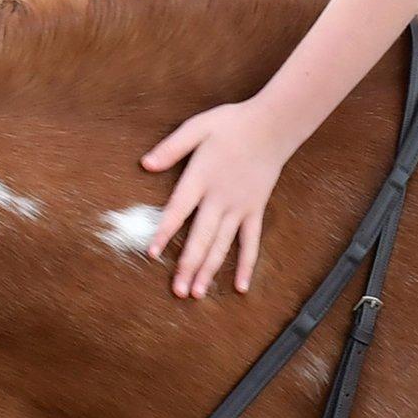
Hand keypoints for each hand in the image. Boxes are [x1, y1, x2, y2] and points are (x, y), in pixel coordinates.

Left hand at [140, 100, 289, 300]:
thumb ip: (171, 148)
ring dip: (210, 270)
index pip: (178, 210)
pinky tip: (240, 287)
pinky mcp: (255, 210)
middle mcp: (220, 198)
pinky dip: (247, 265)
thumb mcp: (197, 127)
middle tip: (177, 291)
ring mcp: (240, 207)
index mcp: (201, 178)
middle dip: (188, 265)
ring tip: (197, 294)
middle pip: (201, 237)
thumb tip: (145, 164)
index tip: (152, 254)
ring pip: (223, 245)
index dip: (164, 232)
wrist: (273, 125)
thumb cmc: (231, 124)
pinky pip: (251, 242)